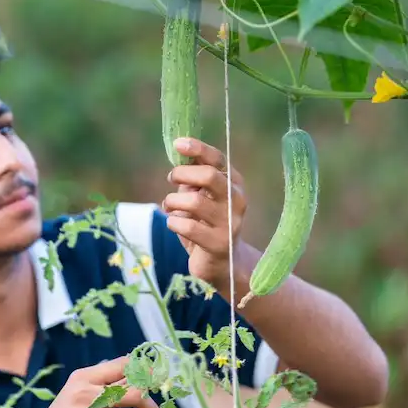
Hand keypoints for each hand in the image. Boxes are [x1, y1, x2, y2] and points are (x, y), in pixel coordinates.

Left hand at [161, 137, 247, 284]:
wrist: (222, 263)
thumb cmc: (206, 223)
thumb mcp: (201, 196)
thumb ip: (193, 178)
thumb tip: (180, 157)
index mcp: (234, 183)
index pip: (218, 159)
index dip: (198, 149)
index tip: (178, 144)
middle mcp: (237, 200)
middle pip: (209, 176)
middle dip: (182, 174)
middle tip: (171, 179)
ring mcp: (230, 223)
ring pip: (193, 201)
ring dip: (173, 201)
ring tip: (170, 207)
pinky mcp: (218, 243)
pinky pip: (186, 225)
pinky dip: (173, 222)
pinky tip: (175, 224)